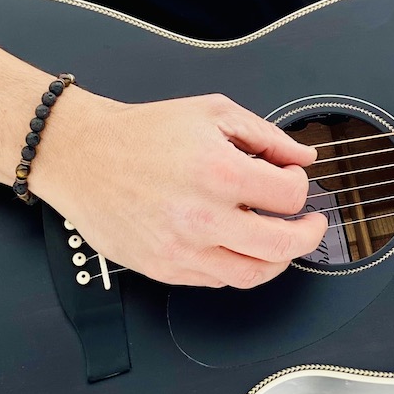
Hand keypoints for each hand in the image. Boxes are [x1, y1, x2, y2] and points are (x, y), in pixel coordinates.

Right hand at [37, 91, 326, 287]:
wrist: (83, 155)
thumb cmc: (143, 132)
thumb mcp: (213, 113)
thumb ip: (266, 136)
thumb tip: (303, 155)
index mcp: (221, 172)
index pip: (291, 196)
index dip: (300, 185)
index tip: (293, 178)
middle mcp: (203, 217)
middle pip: (283, 246)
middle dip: (308, 234)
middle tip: (311, 224)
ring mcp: (183, 250)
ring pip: (253, 275)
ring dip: (278, 259)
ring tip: (280, 241)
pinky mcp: (165, 269)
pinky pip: (217, 281)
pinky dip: (237, 265)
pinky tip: (237, 244)